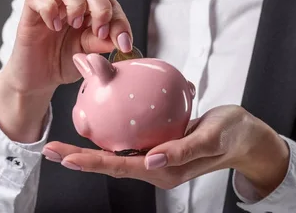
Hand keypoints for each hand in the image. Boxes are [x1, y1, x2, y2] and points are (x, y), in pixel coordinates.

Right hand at [0, 0, 132, 141]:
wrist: (38, 78)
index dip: (119, 20)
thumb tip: (120, 39)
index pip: (110, 1)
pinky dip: (48, 9)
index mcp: (89, 6)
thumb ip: (101, 43)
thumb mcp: (88, 54)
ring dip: (75, 2)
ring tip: (75, 25)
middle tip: (100, 31)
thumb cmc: (64, 61)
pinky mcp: (29, 11)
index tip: (123, 43)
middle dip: (100, 5)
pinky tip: (53, 27)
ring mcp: (49, 1)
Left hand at [42, 105, 289, 195]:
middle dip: (79, 159)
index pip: (121, 167)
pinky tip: (98, 126)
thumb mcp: (211, 138)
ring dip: (89, 150)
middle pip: (111, 164)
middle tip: (50, 149)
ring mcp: (157, 158)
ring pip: (116, 156)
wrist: (246, 137)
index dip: (92, 162)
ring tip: (63, 144)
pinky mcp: (160, 146)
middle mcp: (157, 167)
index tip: (66, 157)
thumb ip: (183, 150)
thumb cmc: (232, 135)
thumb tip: (151, 160)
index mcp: (166, 170)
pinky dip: (110, 136)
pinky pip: (130, 143)